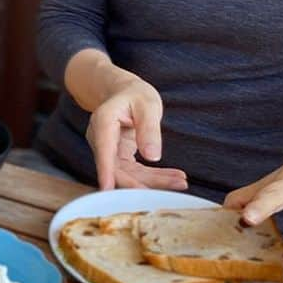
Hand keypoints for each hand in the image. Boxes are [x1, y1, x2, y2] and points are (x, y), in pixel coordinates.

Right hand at [85, 77, 187, 191]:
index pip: (104, 151)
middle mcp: (100, 141)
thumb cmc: (134, 94)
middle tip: (174, 186)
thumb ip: (149, 129)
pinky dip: (155, 176)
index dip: (105, 171)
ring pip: (128, 175)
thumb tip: (153, 156)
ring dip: (154, 182)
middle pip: (118, 169)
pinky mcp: (119, 158)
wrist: (124, 93)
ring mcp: (109, 152)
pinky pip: (135, 172)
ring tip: (181, 182)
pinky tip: (175, 177)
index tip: (107, 190)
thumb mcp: (147, 105)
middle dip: (143, 183)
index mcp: (103, 123)